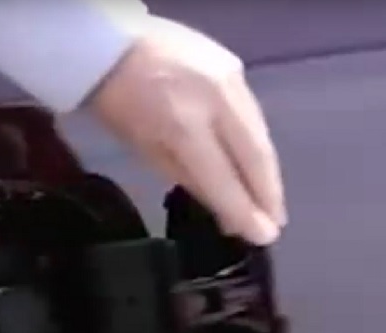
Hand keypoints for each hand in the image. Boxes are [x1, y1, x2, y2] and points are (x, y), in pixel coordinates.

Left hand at [89, 16, 285, 244]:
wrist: (110, 42)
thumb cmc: (116, 102)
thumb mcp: (142, 147)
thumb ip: (184, 174)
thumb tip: (220, 203)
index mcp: (185, 126)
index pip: (223, 178)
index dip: (243, 210)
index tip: (261, 236)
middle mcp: (216, 101)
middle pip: (254, 156)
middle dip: (267, 194)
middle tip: (275, 224)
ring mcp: (229, 78)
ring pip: (259, 133)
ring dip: (266, 171)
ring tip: (270, 201)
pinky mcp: (233, 65)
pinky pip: (252, 112)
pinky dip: (256, 141)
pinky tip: (257, 162)